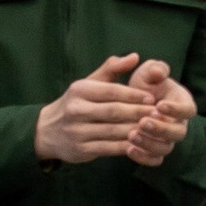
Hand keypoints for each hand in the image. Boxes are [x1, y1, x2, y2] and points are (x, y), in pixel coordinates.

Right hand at [34, 54, 192, 164]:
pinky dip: (126, 147)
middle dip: (138, 112)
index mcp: (80, 90)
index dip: (133, 95)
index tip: (152, 98)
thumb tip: (135, 56)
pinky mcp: (81, 149)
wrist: (46, 131)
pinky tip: (140, 143)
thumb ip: (111, 69)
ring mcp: (77, 131)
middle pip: (114, 111)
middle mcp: (76, 110)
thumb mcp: (88, 83)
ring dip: (136, 130)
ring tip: (154, 128)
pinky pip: (109, 148)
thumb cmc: (75, 103)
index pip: (111, 91)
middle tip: (158, 114)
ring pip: (113, 131)